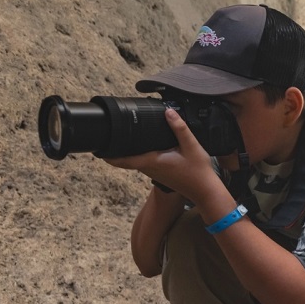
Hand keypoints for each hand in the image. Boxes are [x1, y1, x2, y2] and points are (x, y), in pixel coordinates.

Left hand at [103, 108, 222, 205]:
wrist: (205, 191)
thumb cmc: (198, 172)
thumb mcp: (192, 146)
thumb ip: (180, 128)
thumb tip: (168, 112)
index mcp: (153, 161)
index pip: (124, 160)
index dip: (109, 155)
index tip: (98, 149)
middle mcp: (150, 169)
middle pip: (127, 160)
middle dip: (116, 150)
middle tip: (110, 136)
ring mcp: (154, 173)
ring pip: (135, 161)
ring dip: (128, 152)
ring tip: (123, 138)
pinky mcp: (160, 174)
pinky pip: (144, 163)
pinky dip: (139, 155)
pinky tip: (145, 146)